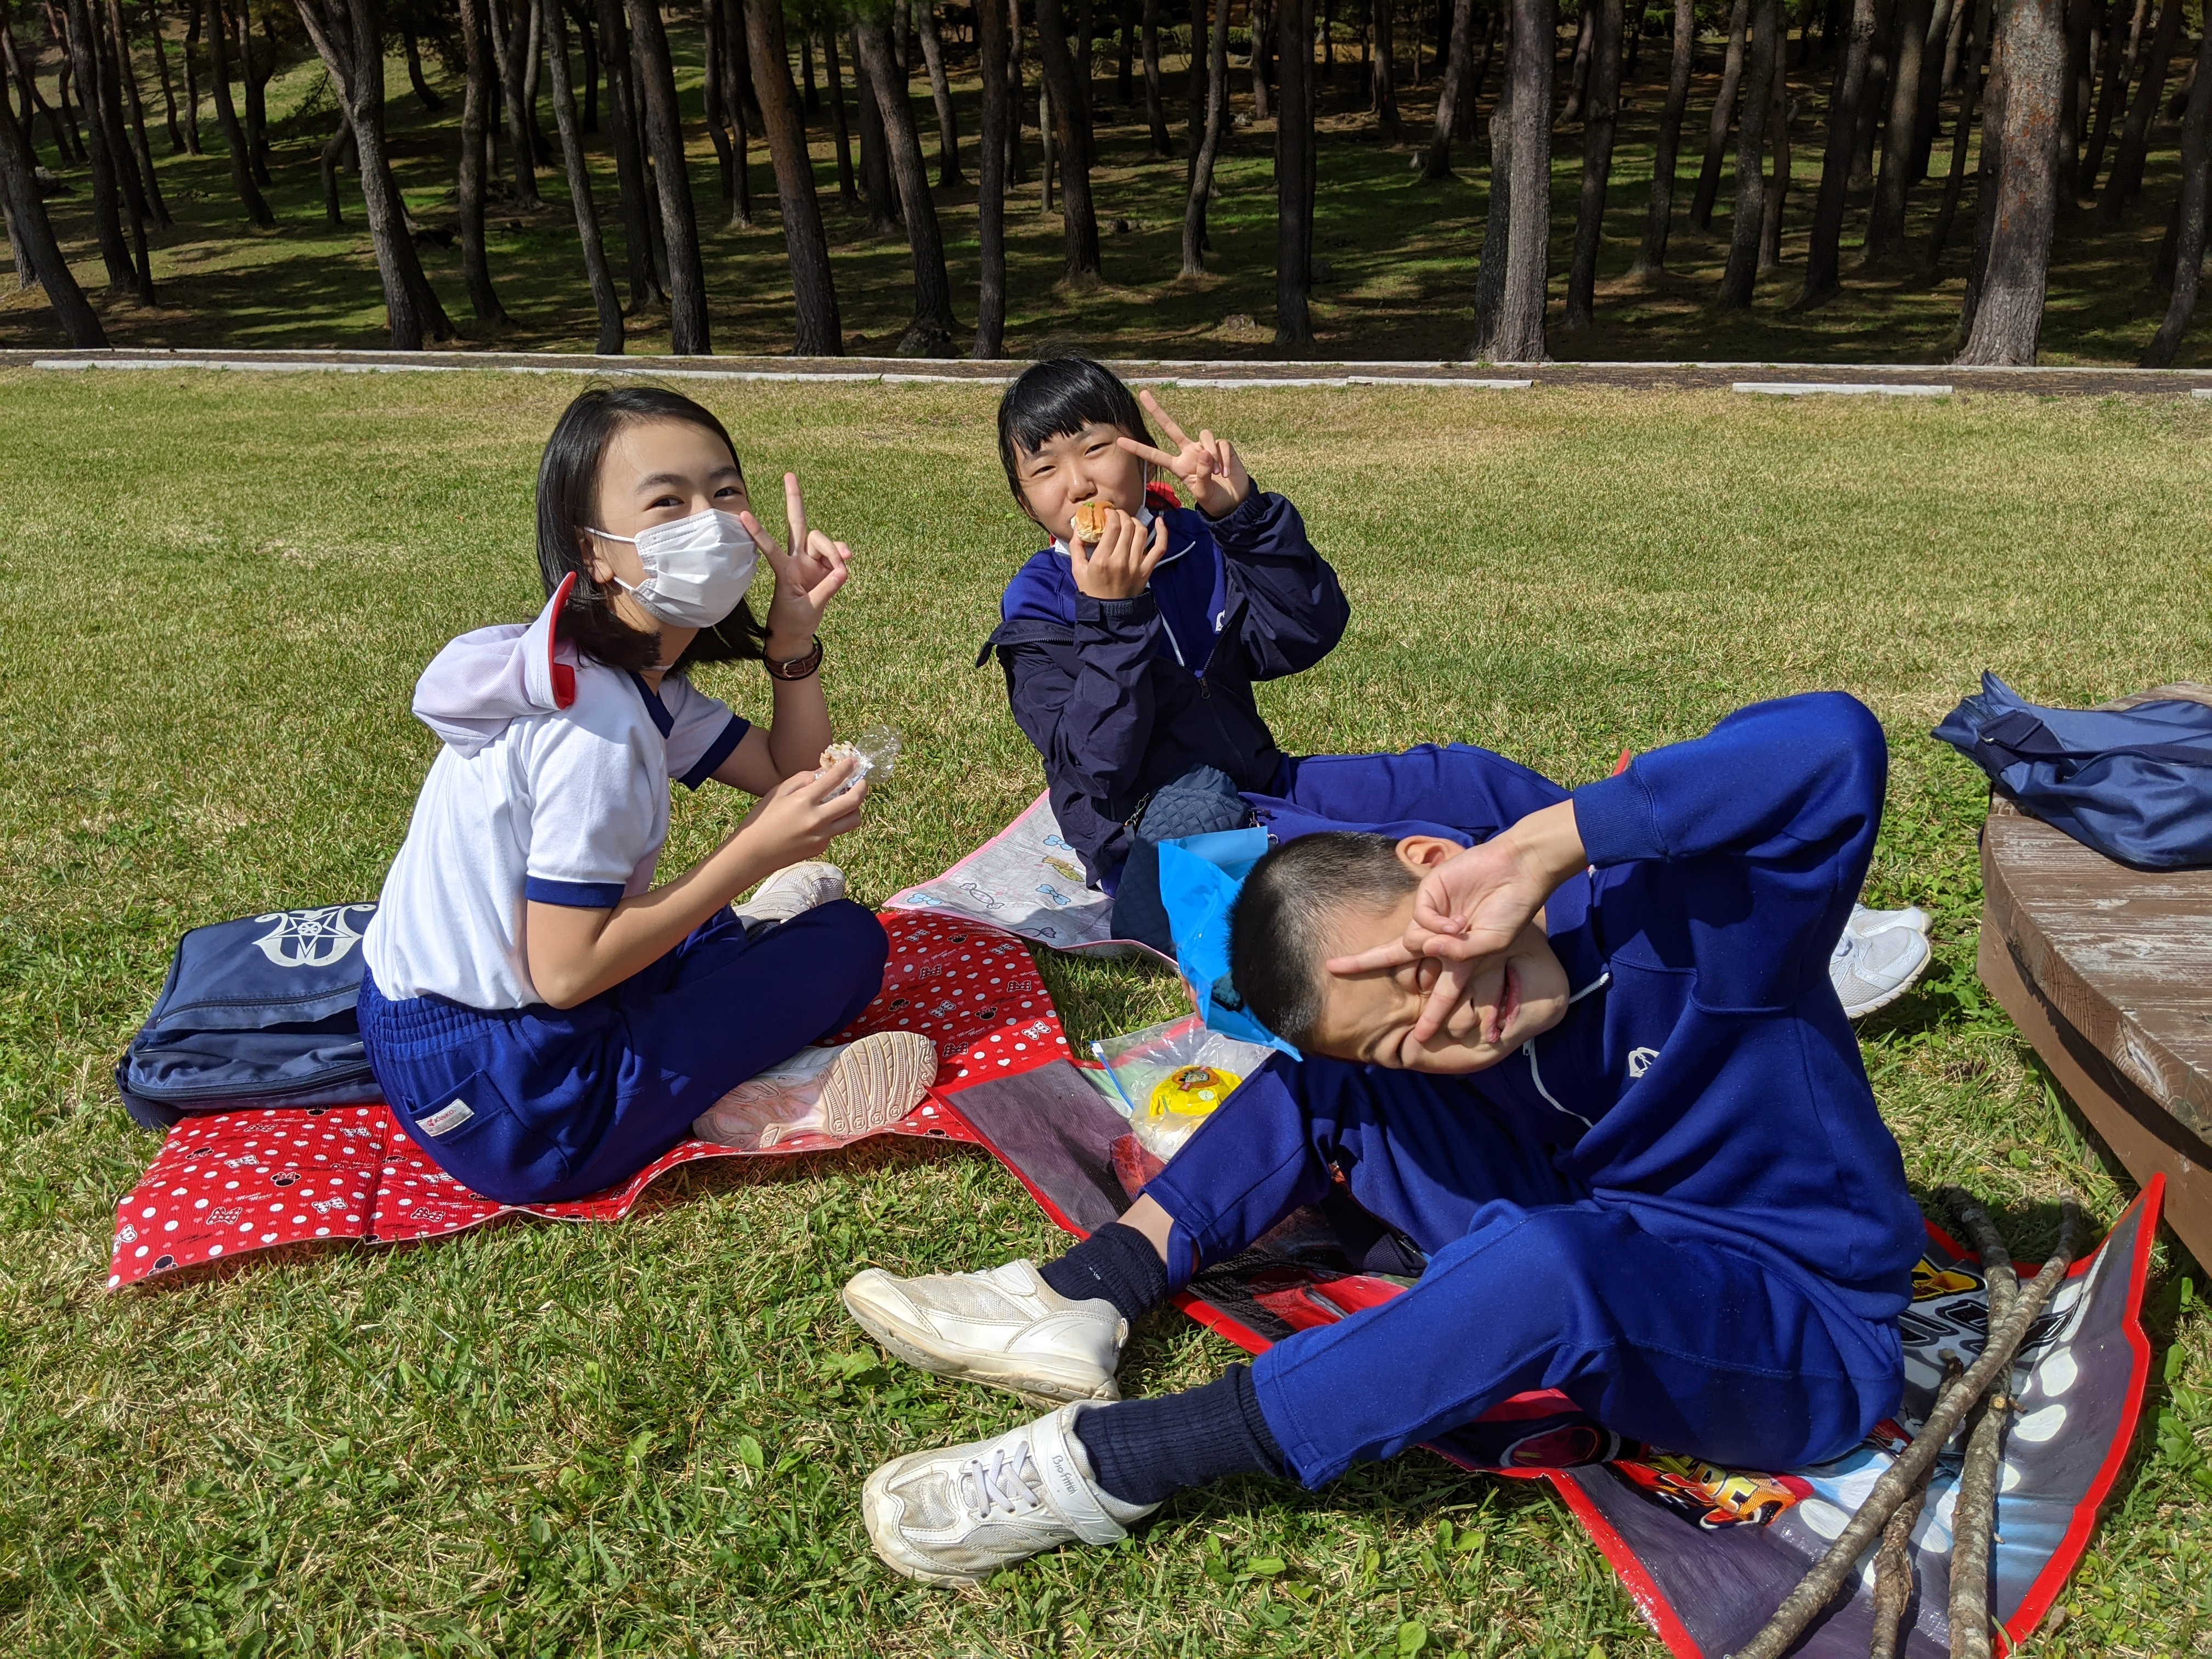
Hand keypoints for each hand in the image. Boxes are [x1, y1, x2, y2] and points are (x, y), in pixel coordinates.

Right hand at [733, 754, 866, 868]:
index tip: (854, 762)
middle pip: (853, 800)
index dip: (848, 767)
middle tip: (862, 781)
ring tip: (848, 801)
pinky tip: (824, 818)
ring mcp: (822, 835)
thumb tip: (823, 772)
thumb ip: (802, 779)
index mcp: (804, 800)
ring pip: (853, 819)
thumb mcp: (778, 792)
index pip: (835, 779)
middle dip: (863, 787)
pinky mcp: (821, 847)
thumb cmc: (762, 819)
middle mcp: (817, 818)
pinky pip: (837, 831)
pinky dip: (836, 821)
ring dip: (856, 808)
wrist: (754, 853)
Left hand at [740, 472, 851, 654]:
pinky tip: (845, 565)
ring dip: (834, 550)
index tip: (744, 515)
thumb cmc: (794, 621)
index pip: (769, 546)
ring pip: (822, 540)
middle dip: (794, 500)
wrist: (796, 633)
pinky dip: (841, 557)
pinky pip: (837, 555)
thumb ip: (827, 589)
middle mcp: (797, 559)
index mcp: (784, 570)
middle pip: (796, 523)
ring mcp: (811, 561)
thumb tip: (843, 570)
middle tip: (789, 475)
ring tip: (841, 569)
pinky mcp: (825, 568)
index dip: (758, 531)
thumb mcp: (808, 609)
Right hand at [1069, 505, 1169, 600]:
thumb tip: (1078, 525)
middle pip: (1128, 526)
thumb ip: (1076, 546)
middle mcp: (1121, 561)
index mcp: (1102, 560)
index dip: (1113, 514)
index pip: (1113, 527)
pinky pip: (1159, 548)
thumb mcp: (1077, 569)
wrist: (1109, 611)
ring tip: (1129, 521)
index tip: (1109, 512)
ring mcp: (1136, 566)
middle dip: (1123, 515)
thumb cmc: (1092, 589)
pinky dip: (1162, 533)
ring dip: (1136, 521)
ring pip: (1142, 532)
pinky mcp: (1147, 570)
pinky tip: (1160, 522)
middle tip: (1118, 515)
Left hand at [1116, 388, 1252, 517]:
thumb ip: (1201, 474)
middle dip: (1157, 411)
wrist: (1234, 500)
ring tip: (1218, 474)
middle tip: (1142, 394)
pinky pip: (1221, 445)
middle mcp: (1189, 452)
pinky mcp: (1222, 446)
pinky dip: (1224, 459)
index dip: (1138, 448)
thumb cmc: (1214, 498)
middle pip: (1171, 428)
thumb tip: (1204, 452)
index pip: (1155, 455)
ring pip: (1204, 436)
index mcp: (1179, 466)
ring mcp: (1205, 448)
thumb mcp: (1203, 492)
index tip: (1120, 441)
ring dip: (1212, 455)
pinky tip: (1226, 472)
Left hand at [1327, 800, 1586, 1042]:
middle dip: (1363, 963)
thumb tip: (1428, 949)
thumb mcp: (1492, 945)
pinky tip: (1457, 921)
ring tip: (1461, 928)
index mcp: (1457, 959)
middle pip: (1394, 958)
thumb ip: (1461, 955)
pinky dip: (1435, 925)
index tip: (1416, 1038)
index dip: (1429, 1017)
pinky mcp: (1427, 897)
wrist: (1516, 872)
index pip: (1436, 992)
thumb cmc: (1510, 913)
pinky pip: (1419, 920)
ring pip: (1409, 943)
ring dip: (1433, 944)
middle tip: (1333, 968)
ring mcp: (1430, 918)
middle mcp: (1437, 940)